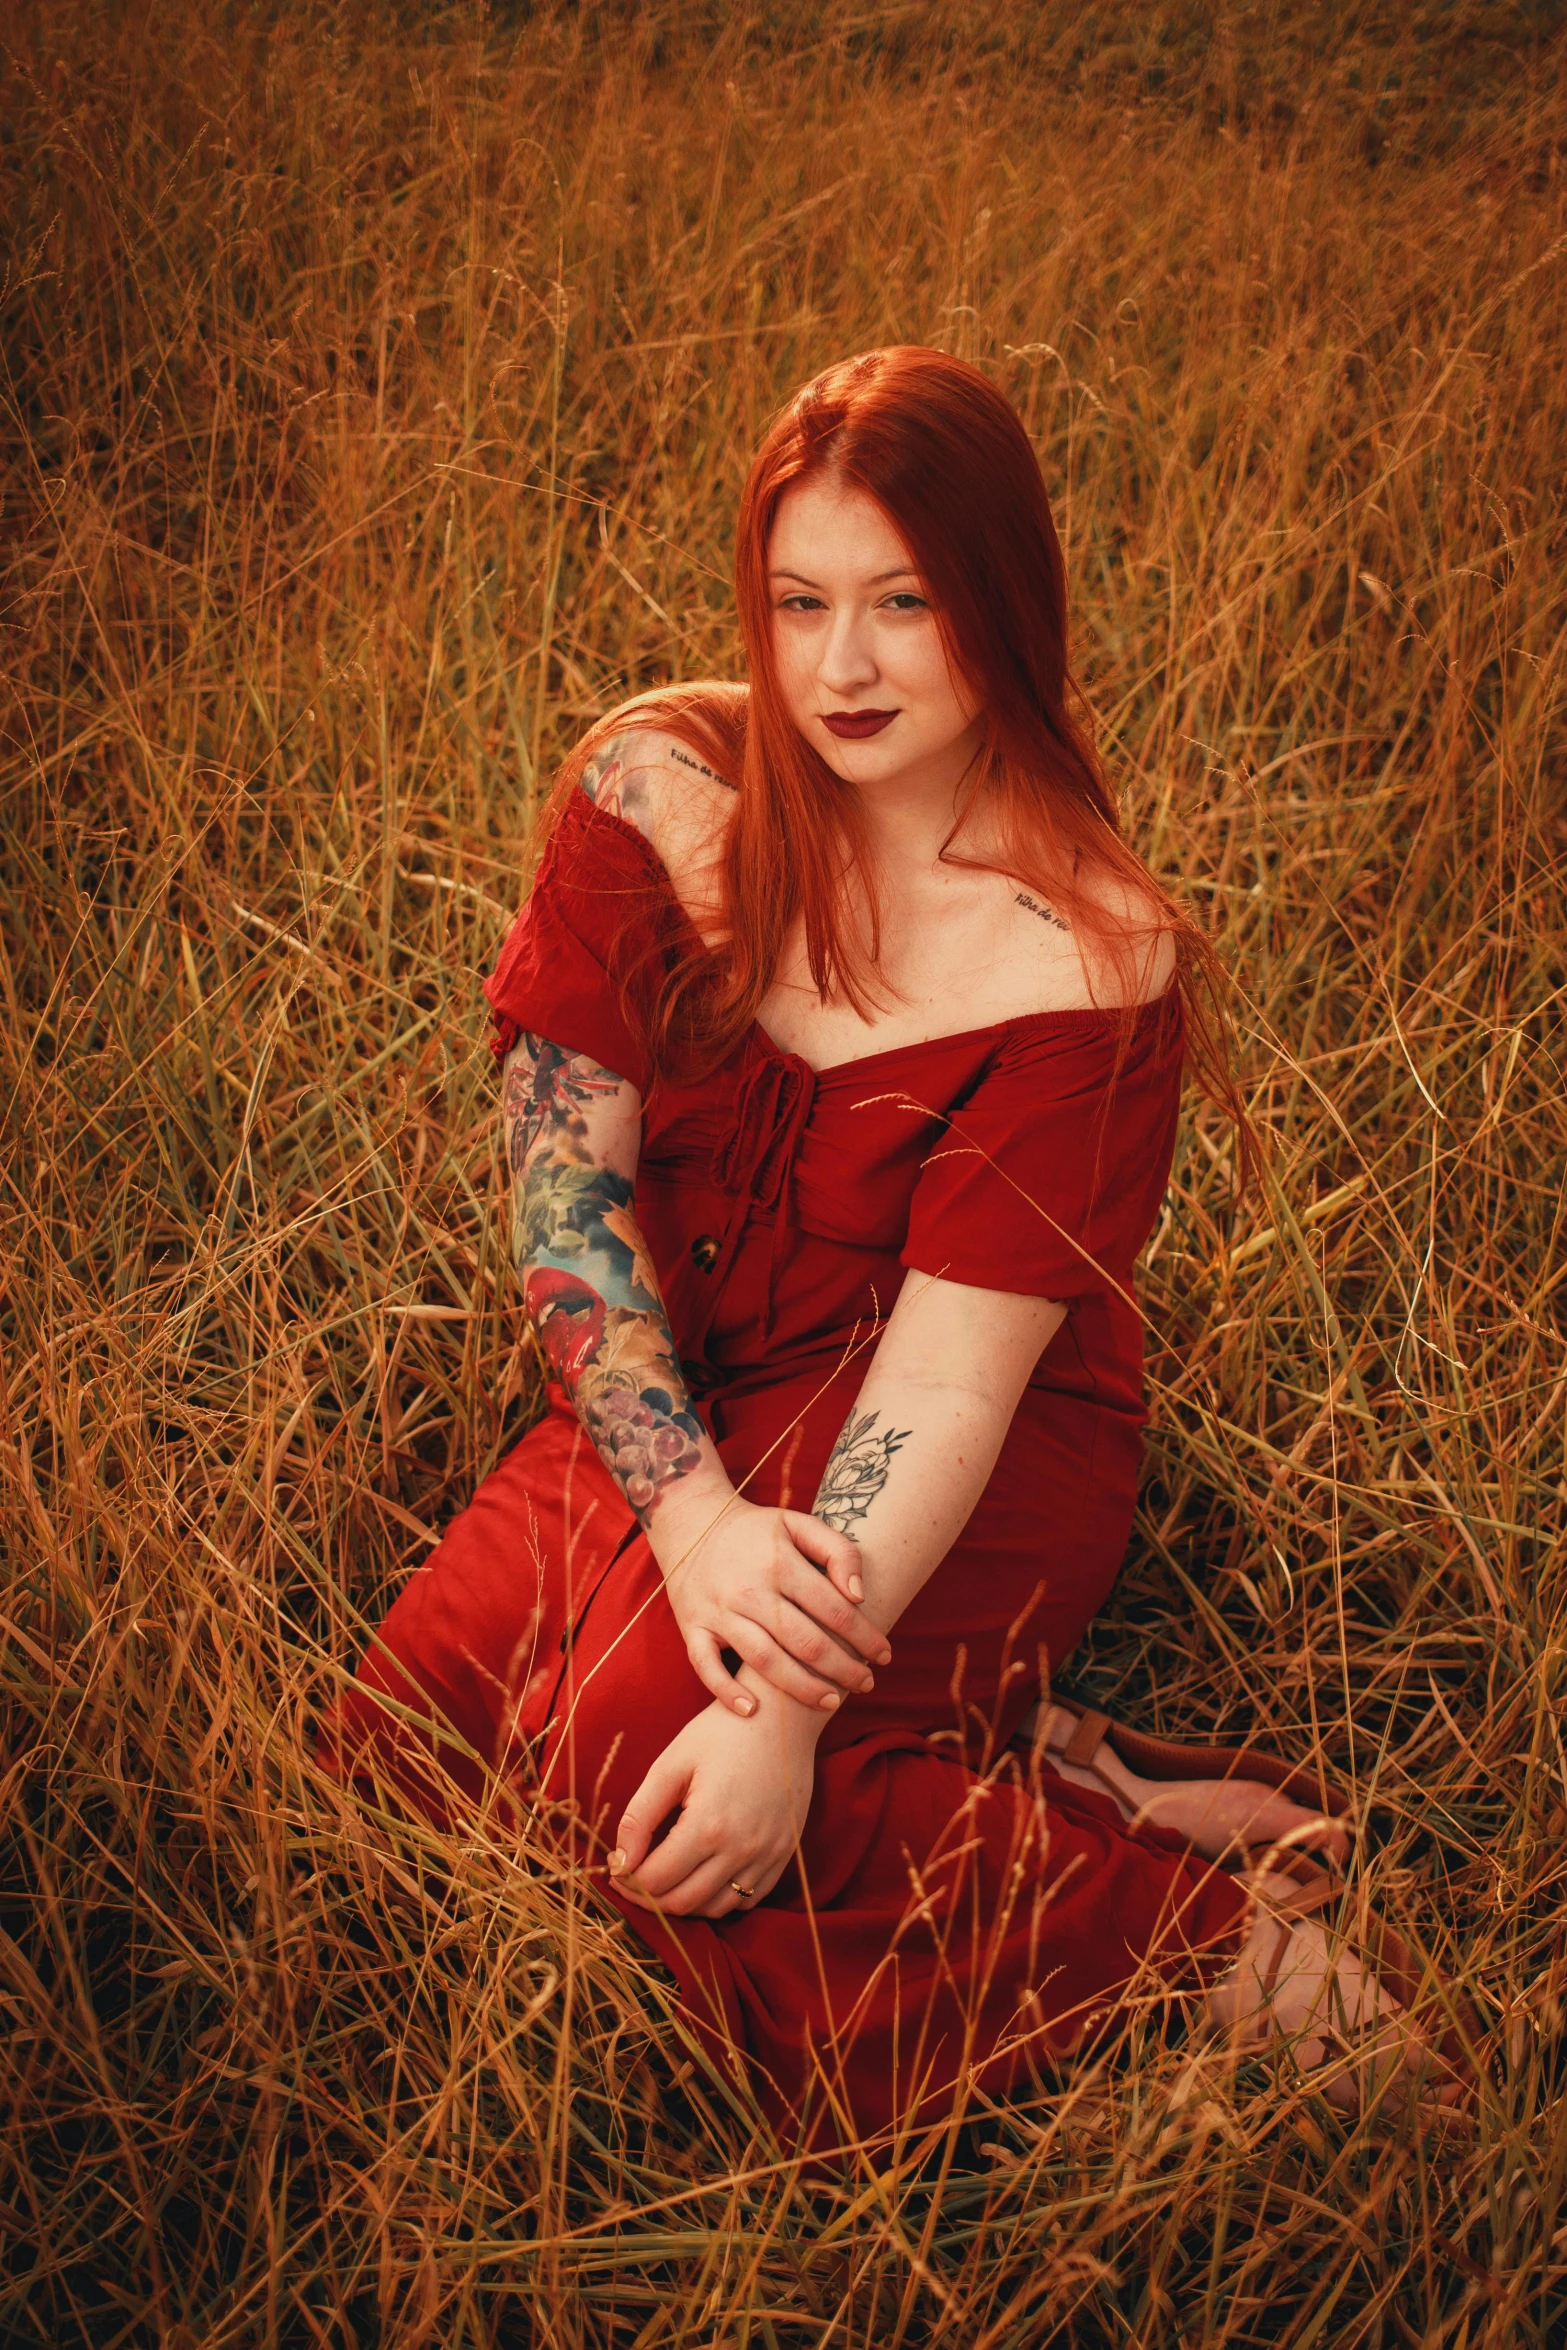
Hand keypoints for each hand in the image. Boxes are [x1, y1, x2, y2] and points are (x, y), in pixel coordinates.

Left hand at [608, 1696, 818, 1918]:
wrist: (782, 1716)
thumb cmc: (722, 1732)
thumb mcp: (671, 1765)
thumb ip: (639, 1816)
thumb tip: (619, 1862)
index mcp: (708, 1826)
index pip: (656, 1880)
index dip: (627, 1882)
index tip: (615, 1870)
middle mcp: (741, 1849)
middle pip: (682, 1902)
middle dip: (648, 1899)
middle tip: (631, 1880)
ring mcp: (767, 1855)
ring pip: (714, 1908)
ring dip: (683, 1903)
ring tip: (664, 1879)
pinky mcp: (784, 1854)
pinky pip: (747, 1899)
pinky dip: (718, 1899)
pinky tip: (701, 1877)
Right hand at [645, 1481, 890, 1716]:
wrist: (690, 1523)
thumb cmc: (756, 1530)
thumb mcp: (799, 1524)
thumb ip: (838, 1551)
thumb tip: (860, 1595)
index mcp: (779, 1562)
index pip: (833, 1608)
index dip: (864, 1636)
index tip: (884, 1655)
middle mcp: (749, 1590)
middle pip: (804, 1641)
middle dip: (843, 1668)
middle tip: (866, 1683)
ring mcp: (719, 1611)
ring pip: (764, 1660)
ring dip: (801, 1687)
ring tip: (832, 1701)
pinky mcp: (693, 1628)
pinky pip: (705, 1666)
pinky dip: (726, 1692)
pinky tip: (753, 1711)